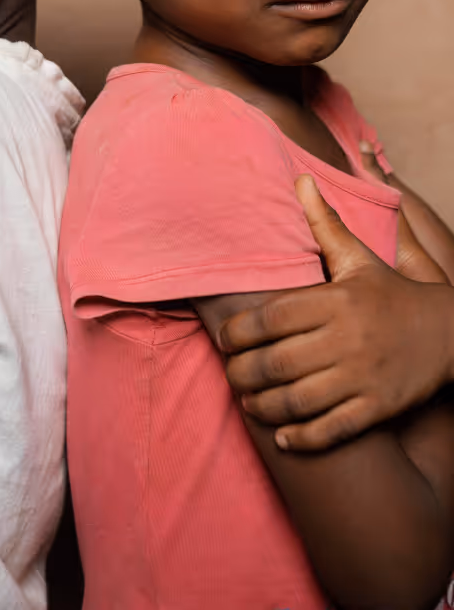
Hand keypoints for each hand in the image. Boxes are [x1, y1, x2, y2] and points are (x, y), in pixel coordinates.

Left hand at [218, 174, 453, 450]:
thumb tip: (300, 180)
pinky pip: (333, 429)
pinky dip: (302, 437)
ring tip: (248, 402)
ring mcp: (364, 377)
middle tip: (230, 374)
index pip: (271, 319)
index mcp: (337, 301)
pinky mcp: (379, 408)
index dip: (239, 331)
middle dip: (243, 373)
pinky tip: (281, 436)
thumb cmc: (394, 294)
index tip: (224, 338)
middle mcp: (347, 340)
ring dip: (264, 406)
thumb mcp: (361, 259)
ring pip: (299, 400)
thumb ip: (325, 224)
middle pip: (277, 363)